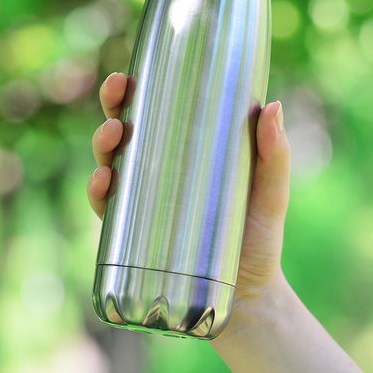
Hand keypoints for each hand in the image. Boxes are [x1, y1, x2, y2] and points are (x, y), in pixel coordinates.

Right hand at [86, 72, 291, 340]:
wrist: (249, 298)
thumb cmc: (259, 236)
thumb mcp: (270, 190)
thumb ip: (275, 153)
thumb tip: (272, 105)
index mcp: (185, 153)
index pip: (153, 114)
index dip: (133, 92)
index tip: (128, 75)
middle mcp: (158, 176)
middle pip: (124, 134)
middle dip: (111, 110)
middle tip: (117, 98)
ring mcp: (144, 207)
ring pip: (110, 166)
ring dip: (101, 146)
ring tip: (113, 136)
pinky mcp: (136, 240)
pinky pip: (108, 213)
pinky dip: (97, 194)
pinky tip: (102, 182)